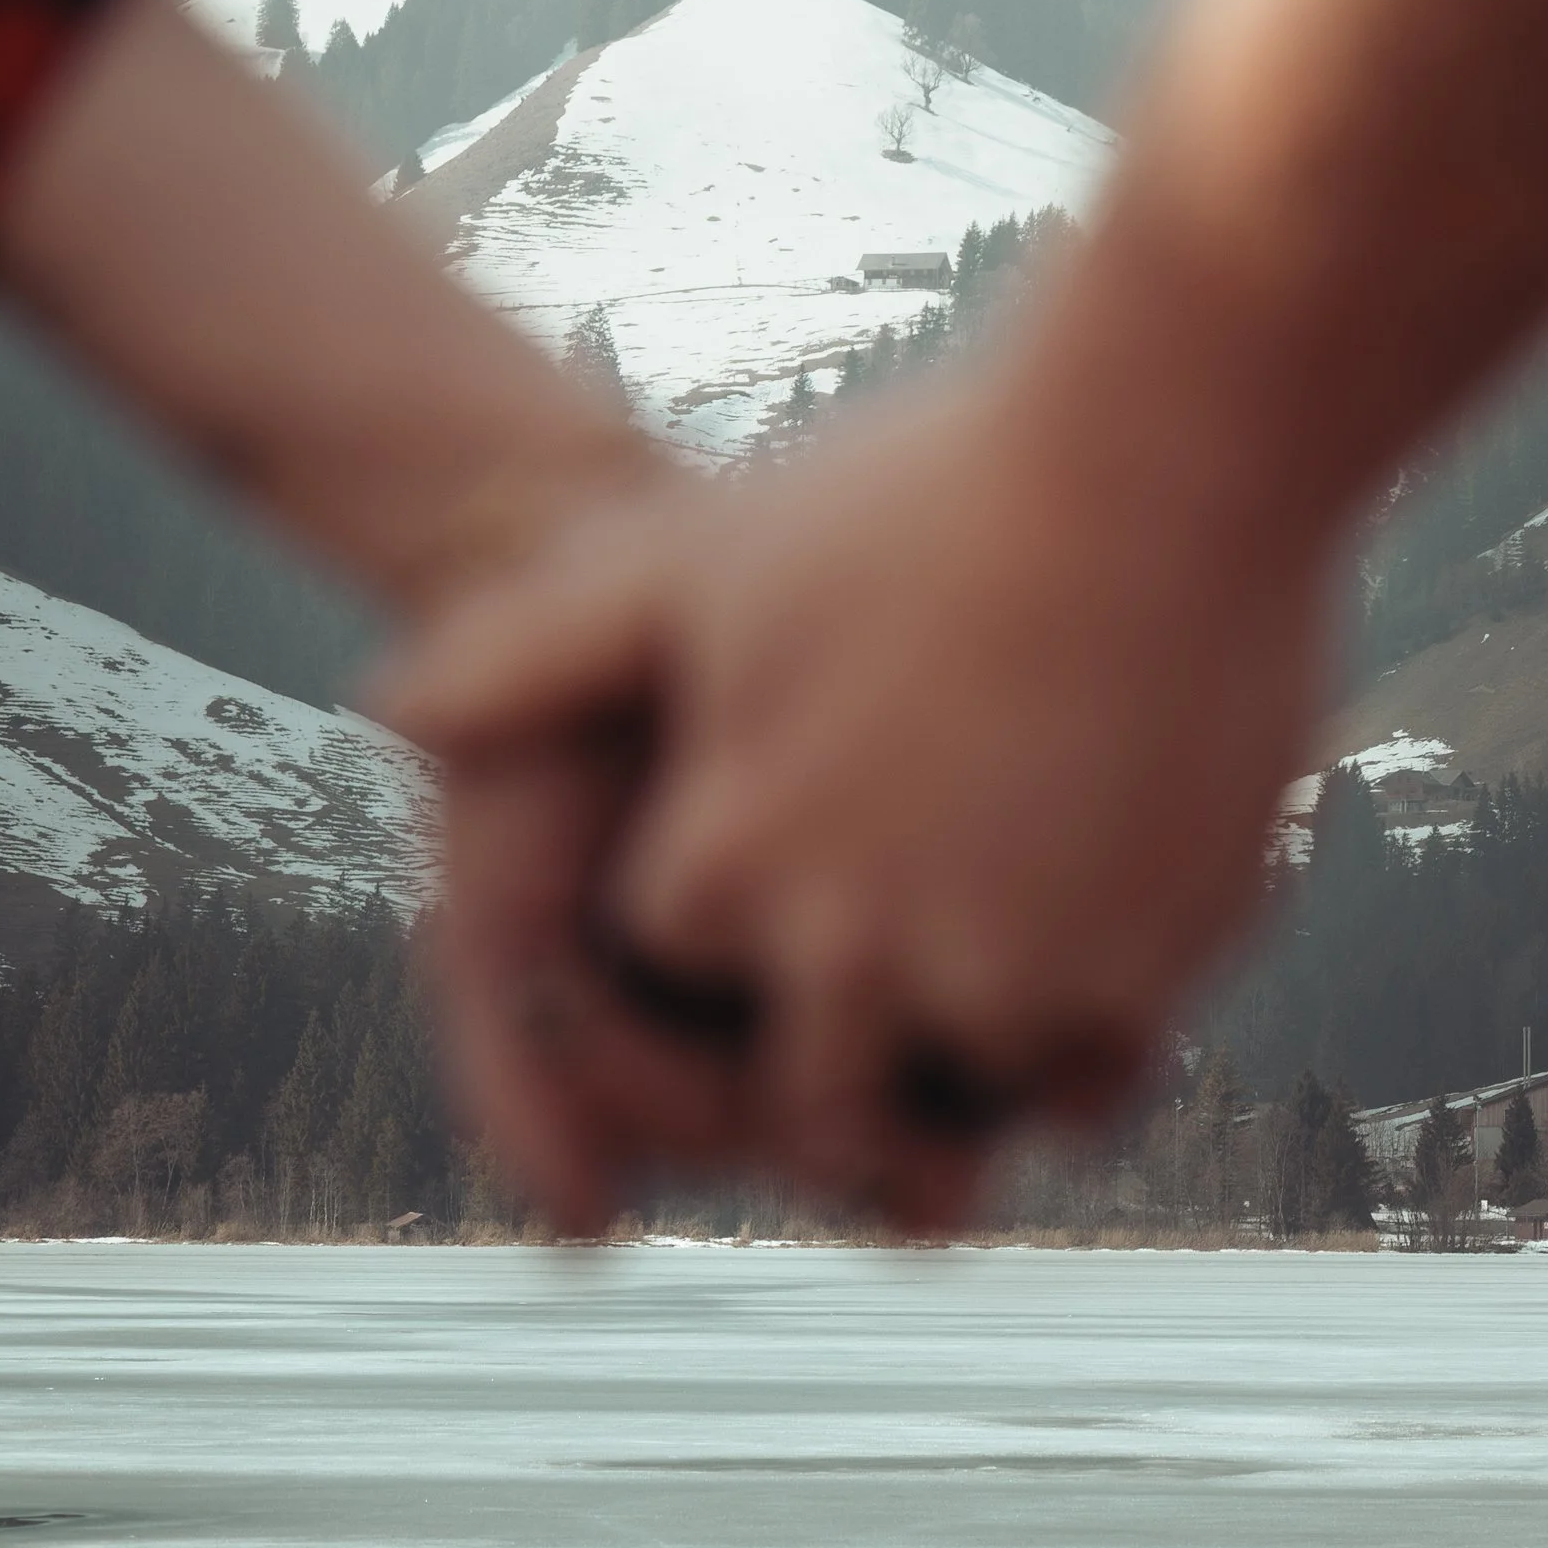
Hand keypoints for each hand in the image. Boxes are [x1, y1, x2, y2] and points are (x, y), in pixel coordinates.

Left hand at [382, 351, 1343, 1234]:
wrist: (1160, 451)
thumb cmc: (918, 491)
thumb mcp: (697, 558)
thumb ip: (532, 650)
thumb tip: (387, 708)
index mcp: (731, 867)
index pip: (668, 960)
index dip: (704, 893)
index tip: (760, 821)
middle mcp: (860, 956)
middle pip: (814, 1094)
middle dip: (824, 1044)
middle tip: (874, 940)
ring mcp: (1011, 978)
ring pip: (962, 1095)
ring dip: (959, 1048)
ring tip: (981, 934)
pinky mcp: (1152, 973)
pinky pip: (1097, 1077)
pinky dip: (1081, 1037)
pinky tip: (1081, 927)